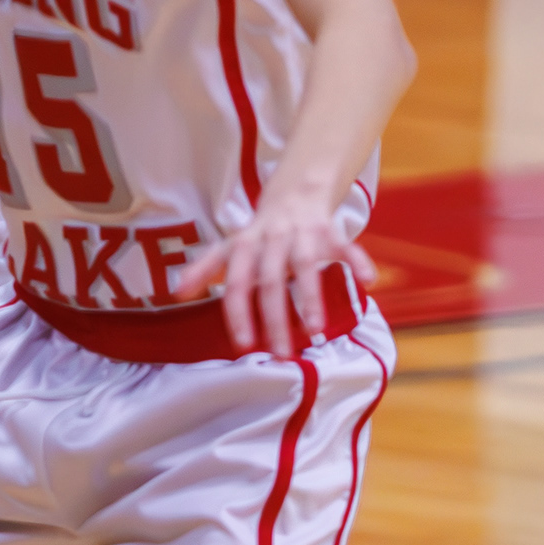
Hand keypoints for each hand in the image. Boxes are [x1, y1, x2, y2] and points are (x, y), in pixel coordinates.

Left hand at [172, 189, 376, 359]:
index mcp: (245, 247)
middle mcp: (272, 240)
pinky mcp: (330, 231)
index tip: (244, 345)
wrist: (296, 190)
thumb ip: (205, 268)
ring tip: (317, 330)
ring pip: (306, 266)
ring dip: (311, 298)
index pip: (237, 284)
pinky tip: (367, 282)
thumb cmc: (261, 231)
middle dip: (275, 319)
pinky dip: (357, 261)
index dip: (239, 314)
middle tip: (281, 354)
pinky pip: (345, 246)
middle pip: (271, 282)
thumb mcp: (230, 245)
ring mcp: (302, 235)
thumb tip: (177, 294)